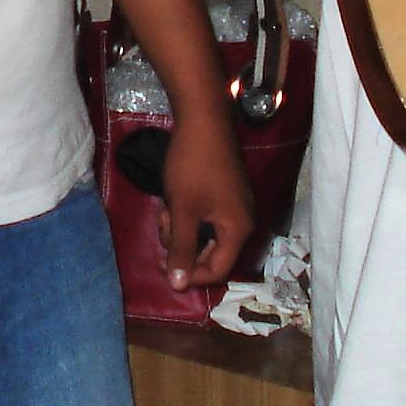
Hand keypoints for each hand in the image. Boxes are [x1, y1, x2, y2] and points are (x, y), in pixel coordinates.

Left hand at [158, 118, 249, 290]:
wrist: (203, 120)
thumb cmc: (193, 167)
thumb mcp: (182, 211)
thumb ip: (181, 249)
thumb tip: (177, 285)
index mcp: (238, 229)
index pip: (218, 270)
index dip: (190, 275)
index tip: (164, 268)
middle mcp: (243, 220)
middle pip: (213, 253)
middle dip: (183, 247)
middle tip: (162, 231)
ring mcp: (235, 204)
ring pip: (205, 233)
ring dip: (182, 228)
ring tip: (165, 210)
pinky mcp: (226, 191)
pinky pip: (207, 215)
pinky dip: (188, 214)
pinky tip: (172, 200)